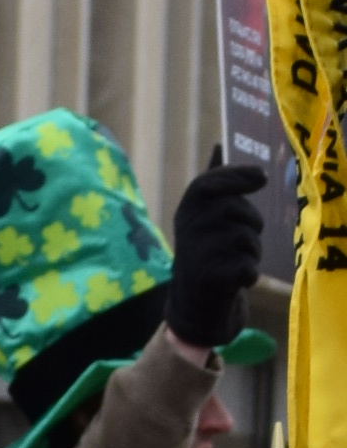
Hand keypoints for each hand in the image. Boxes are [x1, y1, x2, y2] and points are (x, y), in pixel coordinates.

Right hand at [165, 154, 268, 352]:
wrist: (193, 302)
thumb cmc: (207, 250)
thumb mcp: (203, 215)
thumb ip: (214, 183)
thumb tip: (218, 145)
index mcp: (186, 210)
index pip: (210, 183)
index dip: (237, 176)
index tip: (262, 178)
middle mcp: (188, 229)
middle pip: (237, 210)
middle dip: (252, 221)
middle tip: (246, 235)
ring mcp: (197, 253)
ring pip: (247, 239)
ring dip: (253, 250)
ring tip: (237, 259)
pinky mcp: (211, 278)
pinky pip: (248, 266)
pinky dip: (250, 274)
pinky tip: (236, 280)